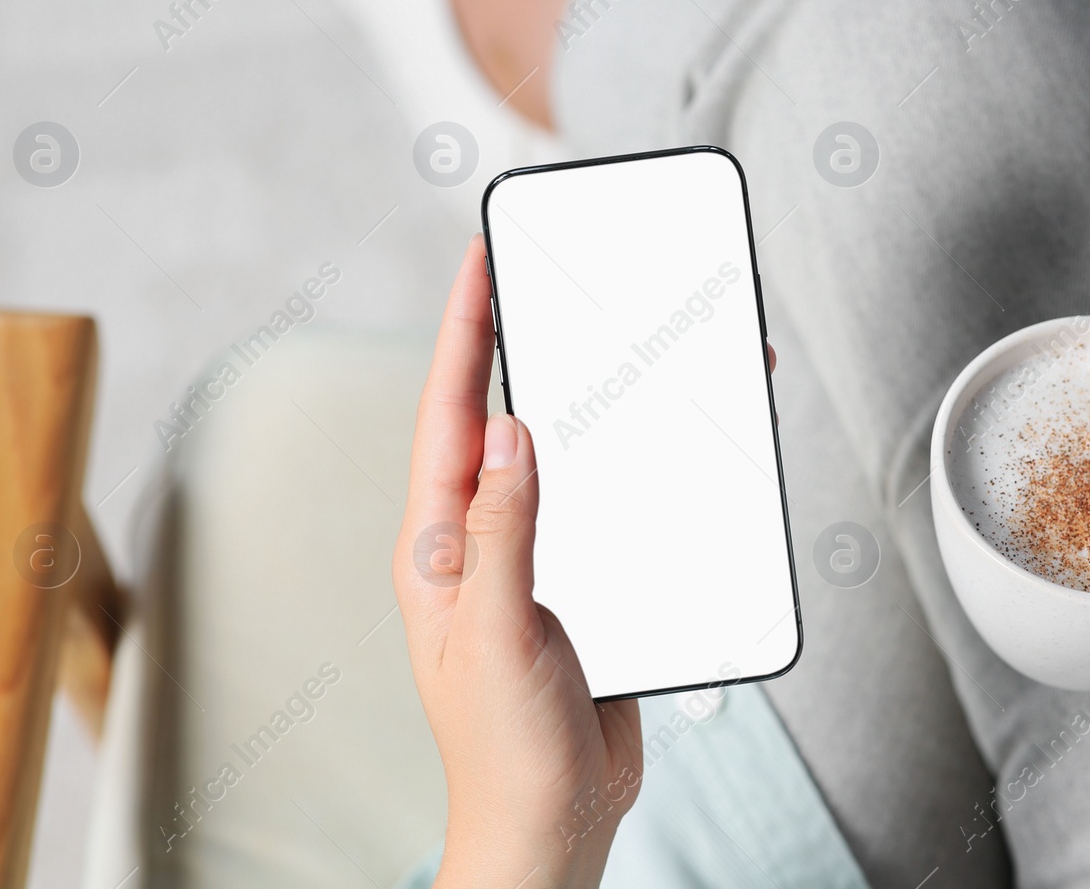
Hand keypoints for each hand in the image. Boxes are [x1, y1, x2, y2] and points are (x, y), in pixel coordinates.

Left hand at [394, 236, 641, 888]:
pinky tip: (651, 439)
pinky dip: (623, 461)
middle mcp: (478, 541)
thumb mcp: (499, 635)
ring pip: (556, 457)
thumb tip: (511, 431)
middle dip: (514, 344)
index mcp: (439, 546)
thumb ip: (504, 532)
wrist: (553, 825)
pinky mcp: (577, 585)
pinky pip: (598, 503)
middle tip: (540, 276)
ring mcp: (528, 560)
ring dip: (579, 399)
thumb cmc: (505, 751)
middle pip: (498, 418)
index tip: (481, 265)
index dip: (464, 334)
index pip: (448, 416)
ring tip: (607, 339)